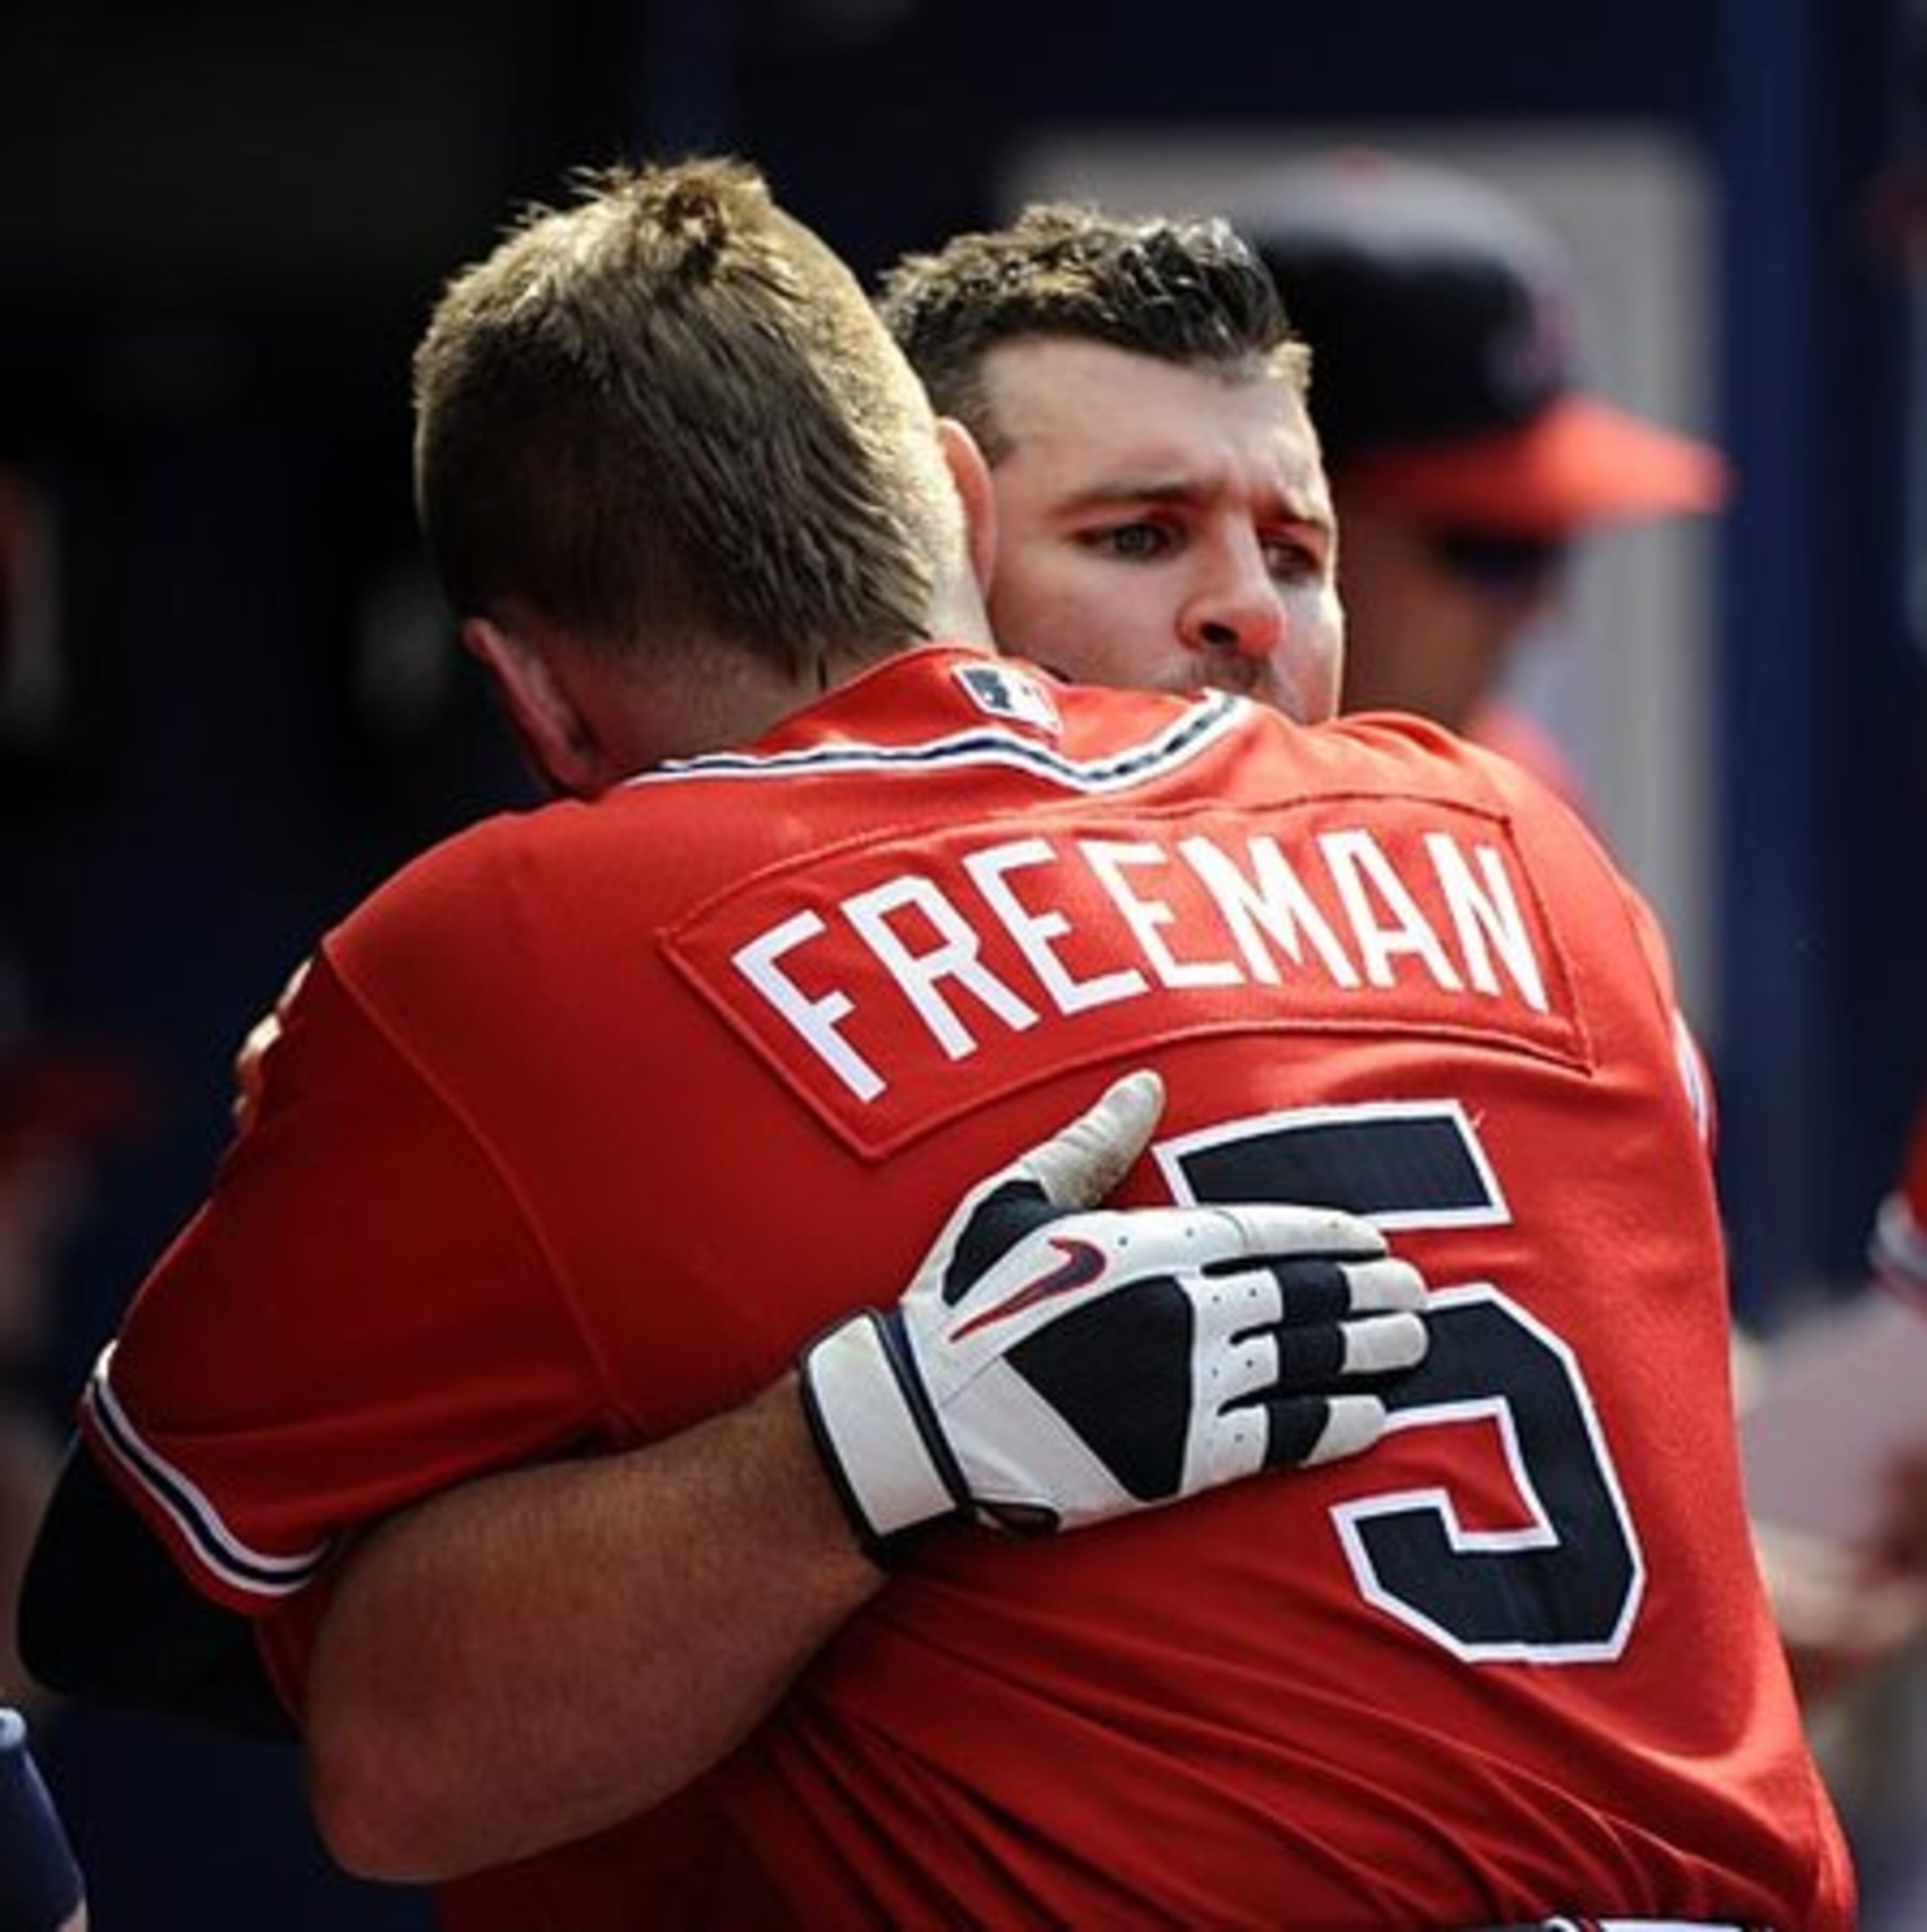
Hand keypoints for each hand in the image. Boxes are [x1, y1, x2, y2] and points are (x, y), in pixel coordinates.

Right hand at [799, 1069, 1427, 1558]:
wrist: (925, 1417)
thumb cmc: (963, 1297)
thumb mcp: (1016, 1197)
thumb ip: (1091, 1143)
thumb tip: (1147, 1084)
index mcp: (1145, 1246)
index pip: (1263, 1232)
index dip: (1324, 1235)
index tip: (1372, 1237)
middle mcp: (1179, 1311)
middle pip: (1299, 1296)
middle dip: (1364, 1291)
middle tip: (1416, 1289)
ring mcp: (1184, 1387)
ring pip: (1302, 1362)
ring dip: (1366, 1352)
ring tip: (1413, 1343)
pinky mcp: (1178, 1459)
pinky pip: (1278, 1438)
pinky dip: (1331, 1426)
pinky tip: (1372, 1418)